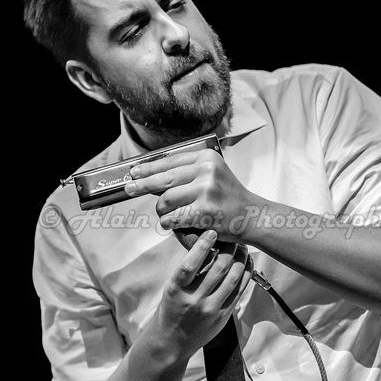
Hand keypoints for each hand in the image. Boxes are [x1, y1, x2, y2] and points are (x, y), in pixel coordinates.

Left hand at [124, 149, 256, 241]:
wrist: (251, 215)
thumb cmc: (227, 196)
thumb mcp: (211, 174)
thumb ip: (186, 173)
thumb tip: (150, 177)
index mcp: (207, 158)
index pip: (170, 161)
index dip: (148, 167)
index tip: (134, 171)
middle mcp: (206, 171)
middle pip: (164, 178)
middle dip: (142, 185)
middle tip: (129, 188)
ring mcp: (206, 191)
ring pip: (166, 200)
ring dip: (160, 209)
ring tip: (165, 213)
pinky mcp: (204, 211)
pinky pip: (173, 217)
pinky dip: (168, 222)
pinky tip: (170, 222)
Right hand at [155, 230, 252, 357]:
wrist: (173, 341)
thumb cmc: (171, 309)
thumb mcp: (172, 288)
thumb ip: (188, 271)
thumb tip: (207, 244)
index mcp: (176, 290)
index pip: (190, 264)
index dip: (202, 246)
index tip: (212, 232)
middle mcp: (194, 300)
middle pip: (218, 268)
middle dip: (229, 248)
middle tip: (233, 236)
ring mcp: (211, 309)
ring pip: (233, 278)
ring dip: (240, 259)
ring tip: (241, 247)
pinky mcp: (223, 316)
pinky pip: (239, 291)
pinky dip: (245, 274)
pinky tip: (246, 263)